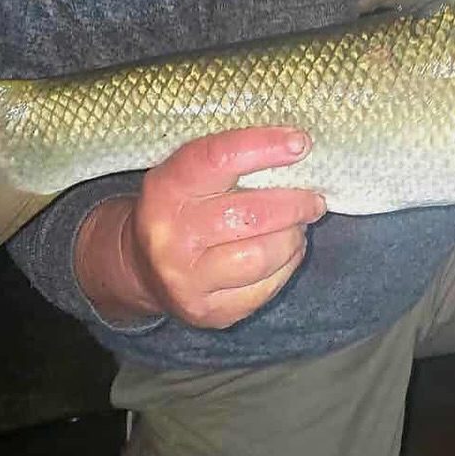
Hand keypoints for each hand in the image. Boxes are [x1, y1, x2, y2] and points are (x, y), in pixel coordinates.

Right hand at [76, 127, 324, 327]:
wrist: (141, 268)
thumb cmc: (181, 209)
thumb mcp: (187, 176)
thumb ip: (230, 161)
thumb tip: (295, 148)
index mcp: (166, 189)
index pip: (219, 159)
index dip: (264, 147)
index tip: (300, 143)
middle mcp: (171, 236)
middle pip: (252, 214)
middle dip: (295, 204)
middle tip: (313, 198)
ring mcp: (188, 279)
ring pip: (263, 255)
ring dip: (293, 236)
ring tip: (298, 225)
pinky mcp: (209, 311)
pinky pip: (266, 287)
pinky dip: (287, 265)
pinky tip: (285, 251)